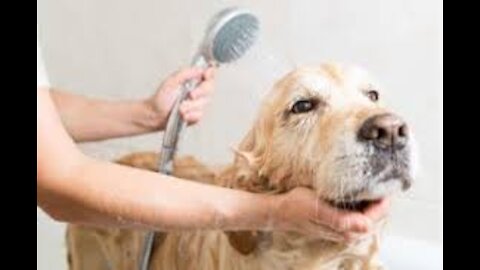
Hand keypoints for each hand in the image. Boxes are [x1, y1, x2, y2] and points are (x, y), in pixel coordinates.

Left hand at [146, 66, 215, 129]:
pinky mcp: (196, 115)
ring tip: (180, 108)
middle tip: (190, 95)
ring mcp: (198, 103)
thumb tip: (199, 68)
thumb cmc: (161, 98)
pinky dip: (191, 115)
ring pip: (204, 103)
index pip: (209, 74)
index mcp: (193, 80)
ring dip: (191, 106)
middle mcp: (198, 91)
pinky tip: (183, 115)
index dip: (210, 74)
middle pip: (210, 88)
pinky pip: (200, 115)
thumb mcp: (171, 81)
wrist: (156, 114)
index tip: (206, 75)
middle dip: (200, 92)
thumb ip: (186, 73)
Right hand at [270, 187, 389, 242]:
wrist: (280, 210)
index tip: (387, 184)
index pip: (375, 217)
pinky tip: (360, 189)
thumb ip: (341, 219)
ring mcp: (343, 227)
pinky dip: (362, 201)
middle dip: (380, 200)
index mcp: (345, 230)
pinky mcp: (338, 221)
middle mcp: (347, 232)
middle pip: (374, 217)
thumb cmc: (297, 207)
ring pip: (367, 214)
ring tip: (374, 182)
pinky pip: (358, 212)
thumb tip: (366, 226)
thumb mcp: (317, 209)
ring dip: (371, 200)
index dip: (382, 201)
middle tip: (384, 180)